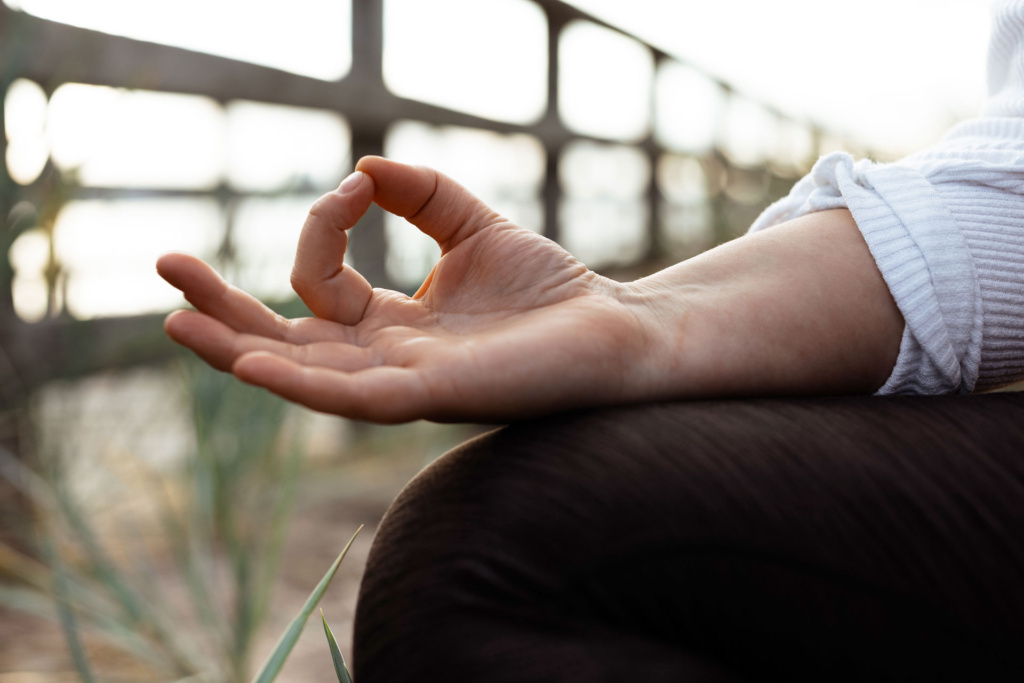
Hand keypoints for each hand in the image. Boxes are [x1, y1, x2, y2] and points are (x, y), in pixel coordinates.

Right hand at [157, 157, 649, 422]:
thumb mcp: (474, 227)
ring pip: (307, 376)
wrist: (617, 330)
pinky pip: (357, 397)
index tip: (355, 186)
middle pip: (290, 342)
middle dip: (226, 312)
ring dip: (241, 350)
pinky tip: (256, 361)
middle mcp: (389, 361)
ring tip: (179, 324)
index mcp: (394, 327)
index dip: (323, 230)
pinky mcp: (437, 397)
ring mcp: (408, 385)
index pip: (322, 285)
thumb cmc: (551, 290)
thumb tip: (366, 167)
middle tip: (167, 272)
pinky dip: (304, 382)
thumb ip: (423, 196)